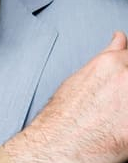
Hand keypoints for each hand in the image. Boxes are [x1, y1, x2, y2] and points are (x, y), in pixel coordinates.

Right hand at [3, 31, 127, 162]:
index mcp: (112, 62)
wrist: (60, 143)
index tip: (125, 78)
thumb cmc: (65, 113)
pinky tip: (120, 128)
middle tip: (118, 101)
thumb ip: (109, 54)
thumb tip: (119, 38)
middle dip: (127, 87)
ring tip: (116, 115)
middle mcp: (126, 78)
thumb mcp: (83, 74)